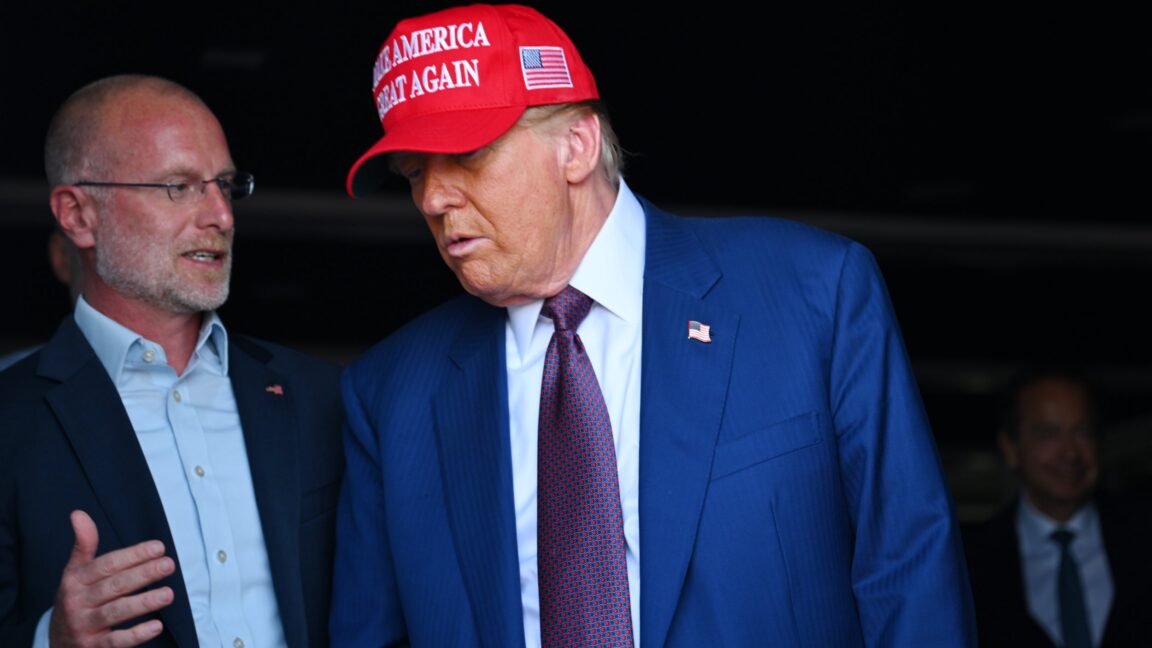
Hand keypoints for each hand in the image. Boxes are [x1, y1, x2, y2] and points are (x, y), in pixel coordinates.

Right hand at [48, 510, 175, 646]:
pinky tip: (156, 625)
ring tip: (168, 594)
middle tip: (169, 565)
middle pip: (114, 586)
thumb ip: (83, 545)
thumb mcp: (74, 573)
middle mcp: (77, 602)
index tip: (159, 547)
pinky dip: (136, 635)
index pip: (107, 565)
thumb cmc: (75, 600)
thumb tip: (78, 513)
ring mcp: (84, 626)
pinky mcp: (92, 647)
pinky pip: (115, 641)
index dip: (133, 555)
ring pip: (115, 612)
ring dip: (143, 603)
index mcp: (75, 581)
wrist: (57, 642)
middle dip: (142, 574)